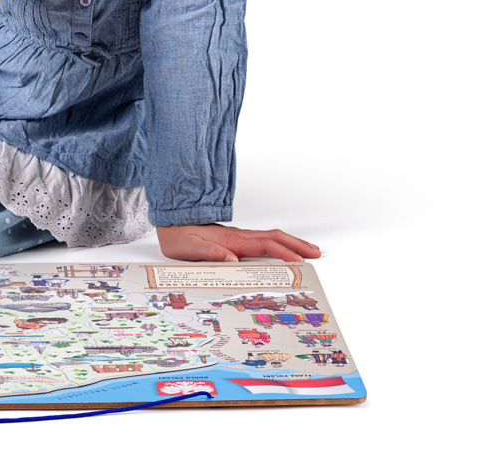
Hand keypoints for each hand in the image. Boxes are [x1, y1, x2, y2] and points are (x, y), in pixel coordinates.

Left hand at [157, 223, 320, 262]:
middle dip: (297, 245)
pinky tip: (284, 248)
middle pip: (275, 238)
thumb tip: (231, 260)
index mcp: (231, 240)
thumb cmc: (178, 238)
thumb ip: (209, 253)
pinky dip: (280, 243)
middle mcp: (239, 236)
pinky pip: (264, 240)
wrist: (171, 224)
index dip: (283, 252)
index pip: (264, 245)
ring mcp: (239, 237)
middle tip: (316, 253)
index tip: (299, 262)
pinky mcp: (237, 239)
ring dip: (292, 243)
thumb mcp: (189, 248)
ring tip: (310, 250)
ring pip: (272, 237)